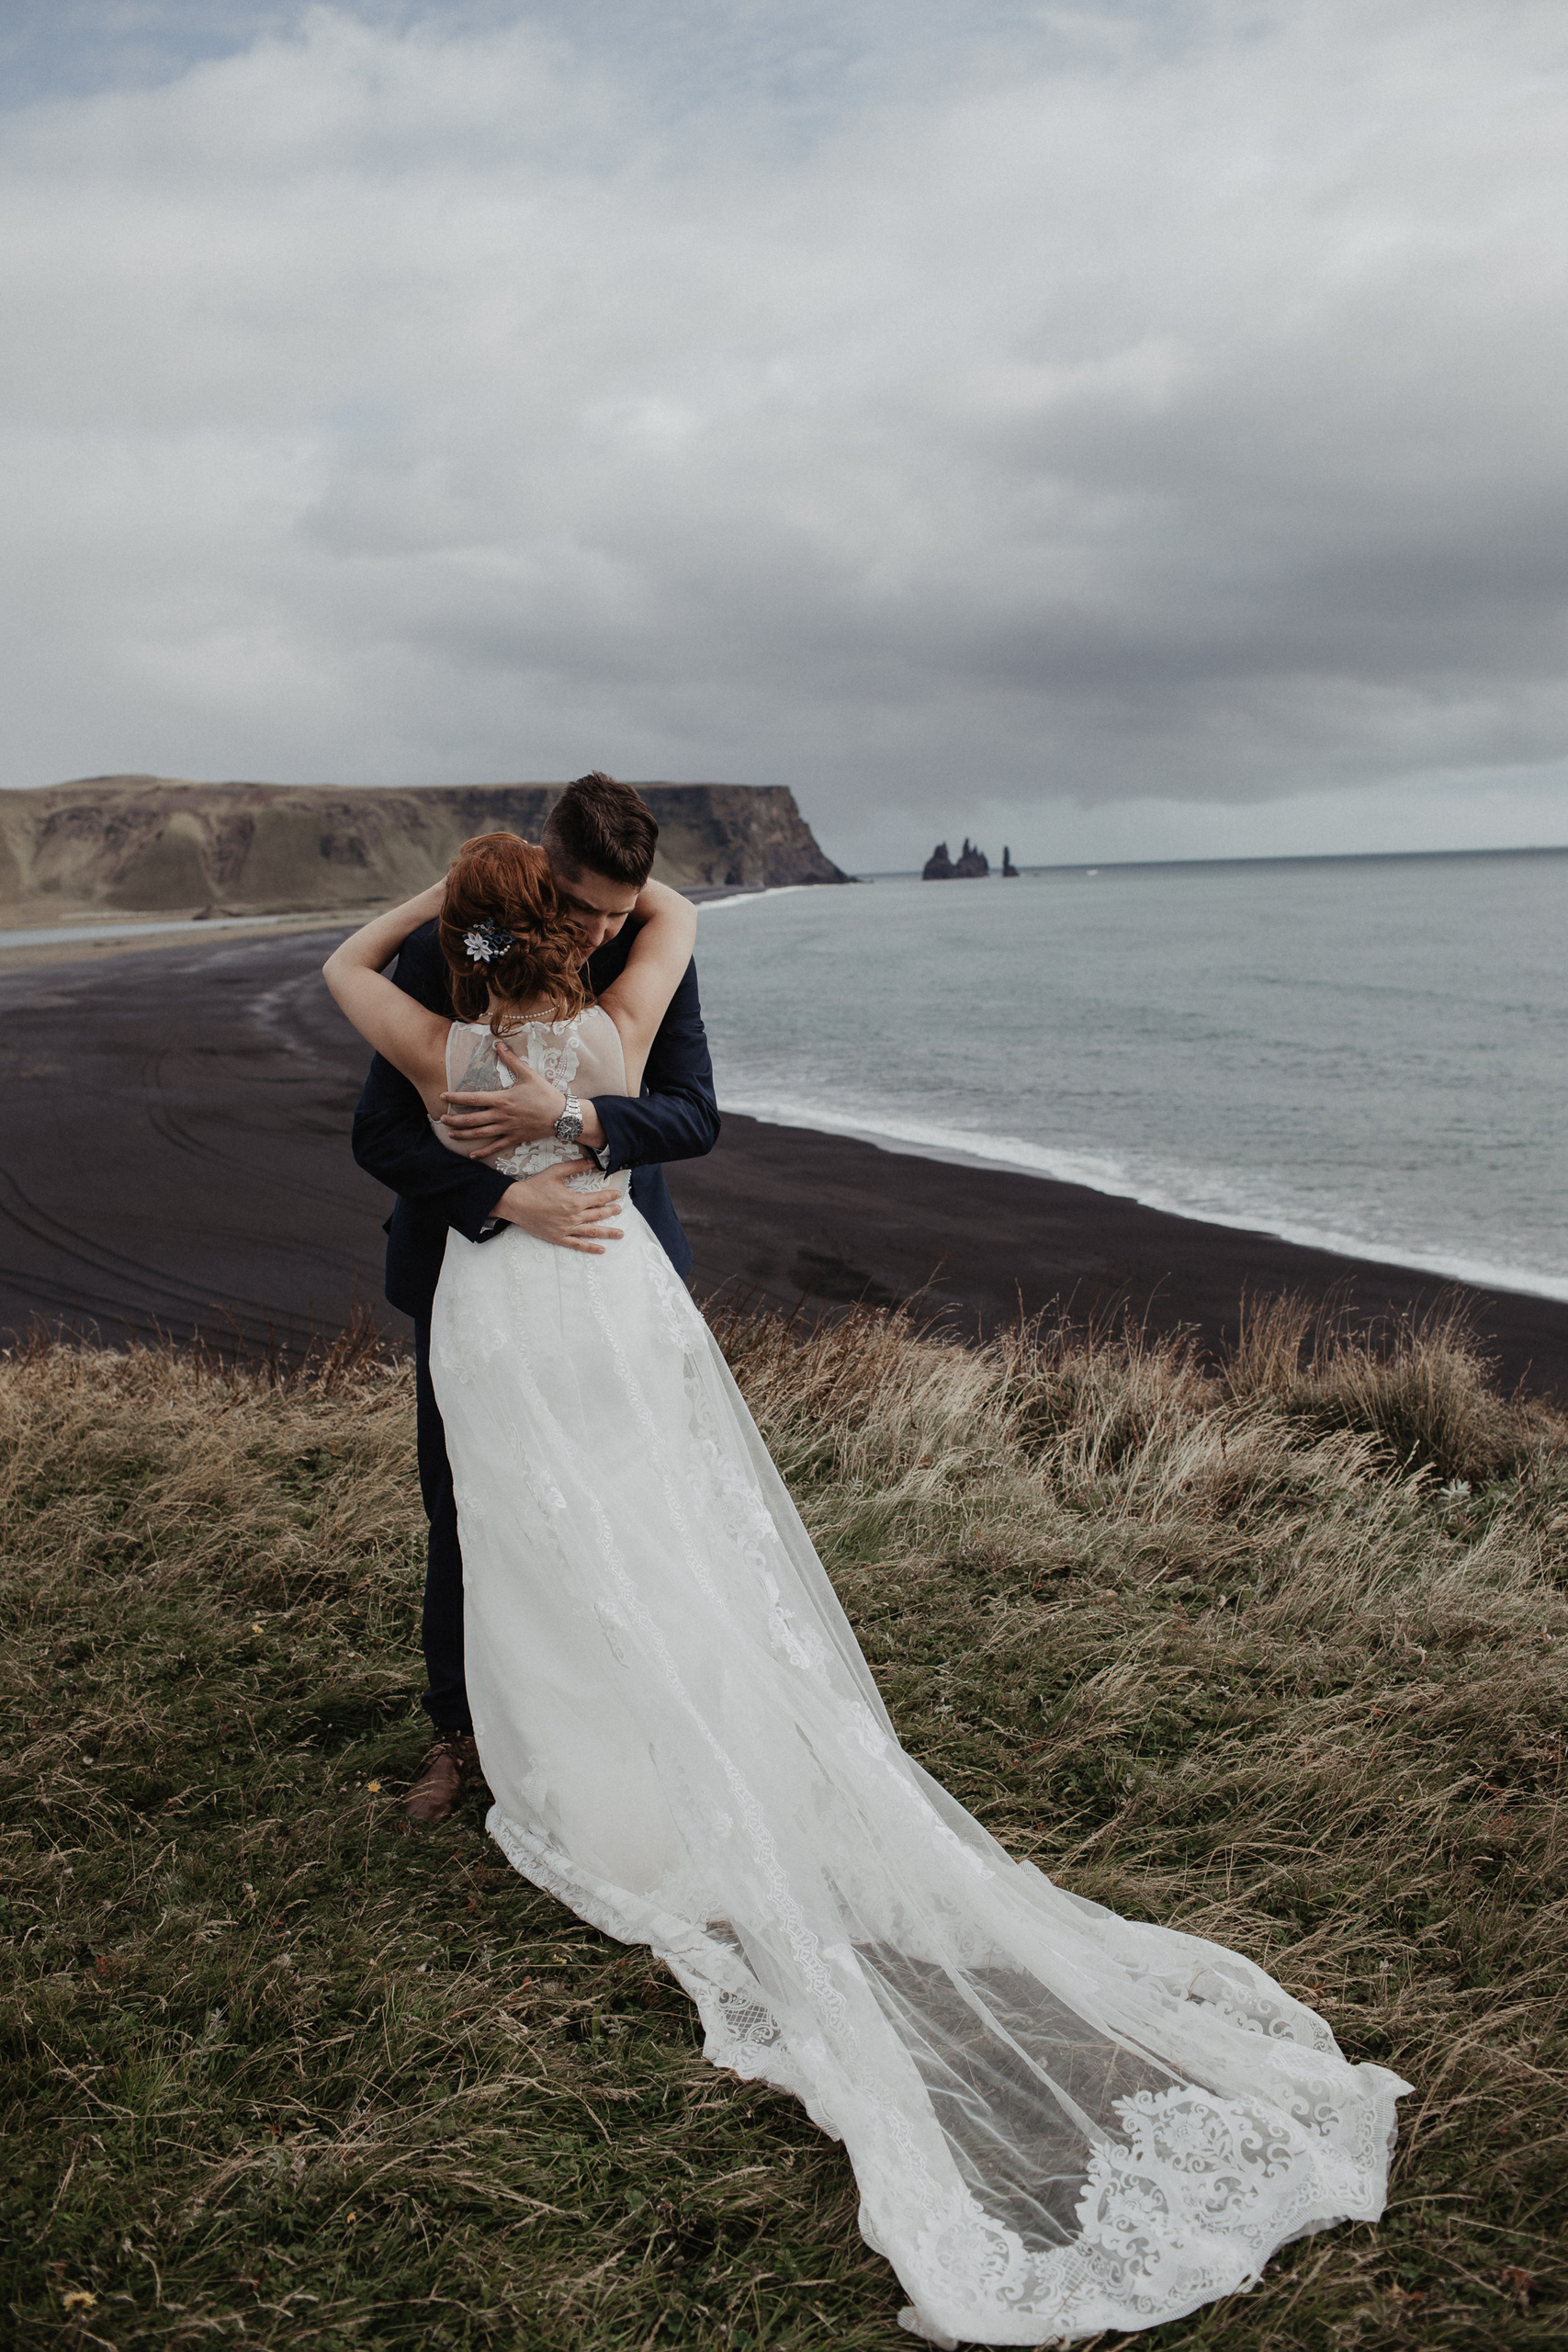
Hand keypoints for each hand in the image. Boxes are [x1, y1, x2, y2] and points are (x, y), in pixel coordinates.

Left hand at [442, 1049, 564, 1155]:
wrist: (561, 1116)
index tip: (443, 1095)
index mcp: (502, 1099)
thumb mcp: (528, 1074)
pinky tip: (472, 1155)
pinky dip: (483, 1152)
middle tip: (441, 1118)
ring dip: (463, 1134)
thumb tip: (499, 1045)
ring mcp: (507, 1129)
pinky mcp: (514, 1138)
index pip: (473, 1098)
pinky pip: (495, 1147)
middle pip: (472, 1119)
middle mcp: (501, 1116)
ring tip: (450, 1134)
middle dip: (454, 1119)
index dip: (456, 1097)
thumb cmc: (545, 1094)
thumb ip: (511, 1060)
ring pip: (480, 1134)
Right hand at [491, 1159, 624, 1252]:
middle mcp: (573, 1217)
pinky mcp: (558, 1238)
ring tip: (620, 1233)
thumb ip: (575, 1166)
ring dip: (608, 1233)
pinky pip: (578, 1245)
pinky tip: (601, 1249)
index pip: (599, 1199)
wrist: (516, 1203)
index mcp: (574, 1201)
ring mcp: (566, 1229)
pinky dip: (591, 1248)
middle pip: (598, 1215)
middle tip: (619, 1210)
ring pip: (592, 1232)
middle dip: (611, 1212)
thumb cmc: (535, 1187)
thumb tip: (592, 1161)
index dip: (610, 1196)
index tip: (618, 1195)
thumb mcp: (556, 1172)